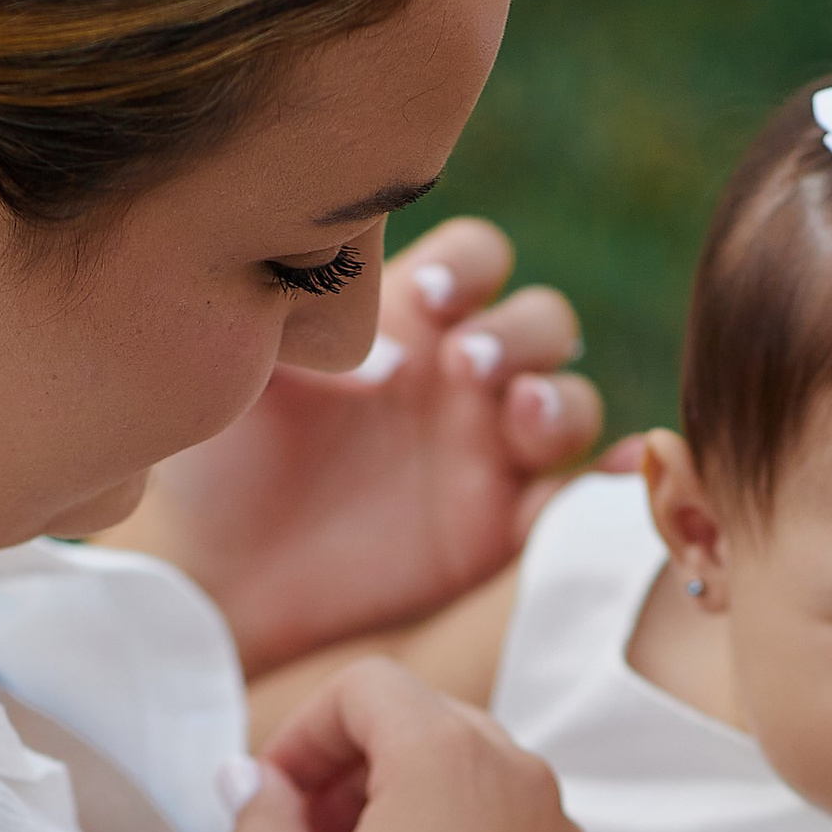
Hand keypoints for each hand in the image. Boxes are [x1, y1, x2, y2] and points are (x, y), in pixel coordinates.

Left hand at [111, 220, 606, 672]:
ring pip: (567, 402)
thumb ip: (293, 322)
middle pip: (542, 324)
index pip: (476, 260)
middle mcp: (462, 375)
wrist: (219, 572)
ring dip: (558, 401)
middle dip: (522, 334)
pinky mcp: (498, 525)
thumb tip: (377, 339)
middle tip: (470, 363)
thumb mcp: (240, 368)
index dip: (472, 266)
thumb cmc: (223, 456)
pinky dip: (606, 483)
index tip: (431, 295)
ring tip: (517, 415)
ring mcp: (488, 449)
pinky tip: (611, 472)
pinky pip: (571, 499)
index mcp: (410, 318)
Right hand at [219, 660, 607, 831]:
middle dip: (357, 772)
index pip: (367, 688)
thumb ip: (252, 818)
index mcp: (451, 761)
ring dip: (411, 821)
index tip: (269, 802)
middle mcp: (530, 788)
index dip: (301, 733)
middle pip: (430, 729)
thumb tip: (262, 783)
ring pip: (480, 794)